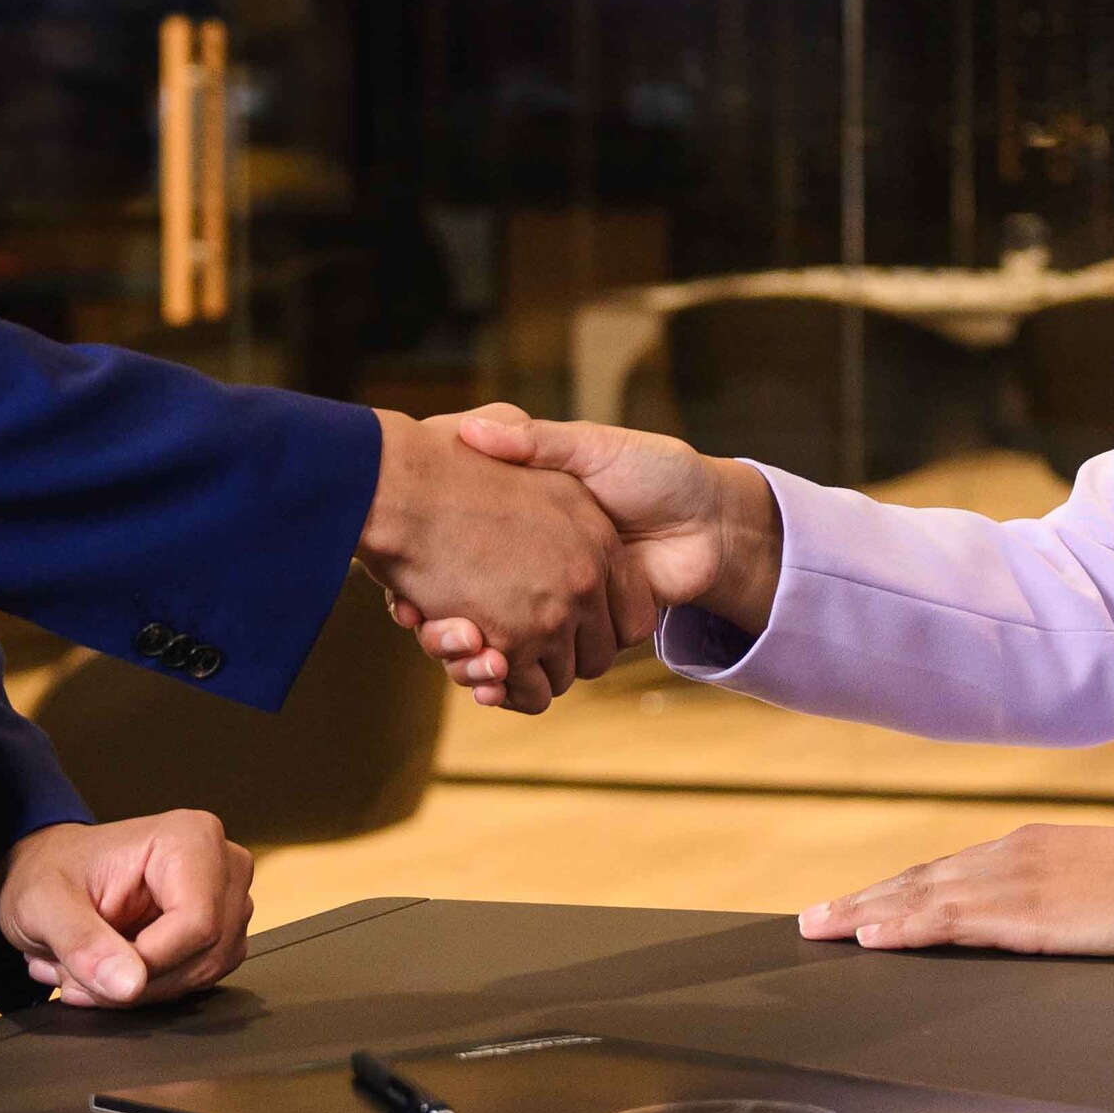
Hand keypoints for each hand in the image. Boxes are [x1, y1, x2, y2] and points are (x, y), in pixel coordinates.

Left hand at [0, 810, 254, 1007]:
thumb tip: (129, 984)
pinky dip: (154, 988)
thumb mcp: (42, 903)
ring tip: (94, 968)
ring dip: (143, 989)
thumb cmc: (51, 873)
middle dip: (139, 981)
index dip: (148, 962)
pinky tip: (117, 969)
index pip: (197, 923)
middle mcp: (221, 865)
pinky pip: (201, 978)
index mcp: (189, 839)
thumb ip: (80, 941)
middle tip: (84, 973)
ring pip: (205, 971)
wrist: (54, 878)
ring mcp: (228, 899)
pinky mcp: (222, 930)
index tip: (97, 969)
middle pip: (206, 952)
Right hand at [399, 406, 776, 705]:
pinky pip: (534, 671)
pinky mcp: (585, 640)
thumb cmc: (654, 473)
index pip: (462, 559)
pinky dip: (504, 682)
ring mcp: (560, 611)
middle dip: (442, 628)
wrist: (711, 519)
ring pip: (495, 650)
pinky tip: (484, 675)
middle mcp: (539, 575)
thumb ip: (534, 443)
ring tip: (450, 646)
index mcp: (533, 531)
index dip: (431, 575)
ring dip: (466, 659)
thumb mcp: (587, 449)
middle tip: (413, 618)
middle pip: (470, 614)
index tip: (402, 578)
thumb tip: (475, 430)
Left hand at [798, 825, 1113, 956]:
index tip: (854, 906)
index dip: (893, 890)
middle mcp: (1012, 856)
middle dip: (863, 900)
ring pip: (922, 897)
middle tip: (812, 921)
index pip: (944, 873)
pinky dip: (906, 926)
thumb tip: (1030, 925)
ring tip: (821, 931)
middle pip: (920, 880)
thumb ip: (1055, 898)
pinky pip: (952, 920)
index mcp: (1029, 849)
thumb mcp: (1097, 886)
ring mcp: (1017, 881)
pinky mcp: (1029, 913)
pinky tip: (872, 937)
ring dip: (865, 913)